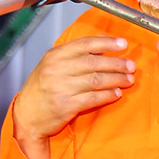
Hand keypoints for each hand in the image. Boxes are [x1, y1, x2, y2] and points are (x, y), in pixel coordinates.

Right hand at [12, 35, 136, 158]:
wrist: (27, 116)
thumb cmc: (40, 89)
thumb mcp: (51, 64)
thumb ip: (74, 53)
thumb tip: (103, 42)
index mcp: (54, 56)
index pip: (85, 44)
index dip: (107, 43)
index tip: (123, 44)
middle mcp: (57, 70)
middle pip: (94, 62)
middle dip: (116, 64)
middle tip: (130, 66)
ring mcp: (62, 88)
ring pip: (96, 80)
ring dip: (116, 79)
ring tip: (128, 80)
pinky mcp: (67, 105)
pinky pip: (93, 98)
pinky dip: (108, 95)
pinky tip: (117, 94)